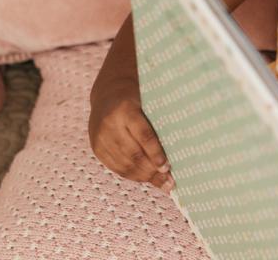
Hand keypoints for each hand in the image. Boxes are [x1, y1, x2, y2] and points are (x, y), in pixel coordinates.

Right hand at [88, 76, 174, 192]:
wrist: (108, 94)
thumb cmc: (138, 98)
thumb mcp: (149, 103)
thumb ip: (160, 122)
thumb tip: (181, 148)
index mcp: (125, 109)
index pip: (143, 135)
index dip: (155, 153)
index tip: (168, 167)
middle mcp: (110, 124)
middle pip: (133, 154)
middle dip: (152, 171)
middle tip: (169, 181)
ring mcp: (100, 138)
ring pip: (124, 164)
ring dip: (144, 177)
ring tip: (162, 183)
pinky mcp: (96, 148)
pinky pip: (116, 167)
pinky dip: (132, 175)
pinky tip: (146, 179)